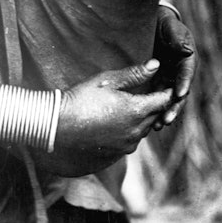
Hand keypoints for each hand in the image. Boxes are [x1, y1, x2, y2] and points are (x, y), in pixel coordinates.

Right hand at [47, 60, 173, 175]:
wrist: (56, 127)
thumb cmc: (80, 99)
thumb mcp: (106, 81)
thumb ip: (134, 74)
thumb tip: (156, 65)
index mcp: (136, 111)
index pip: (163, 101)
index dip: (166, 92)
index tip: (164, 85)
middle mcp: (135, 132)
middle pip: (155, 117)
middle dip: (154, 106)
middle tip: (149, 95)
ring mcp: (125, 147)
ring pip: (142, 132)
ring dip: (140, 121)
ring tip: (129, 109)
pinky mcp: (114, 157)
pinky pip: (128, 143)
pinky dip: (126, 134)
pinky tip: (112, 125)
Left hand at [151, 6, 196, 129]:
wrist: (151, 22)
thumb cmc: (163, 22)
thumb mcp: (172, 26)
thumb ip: (178, 38)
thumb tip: (186, 49)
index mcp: (186, 60)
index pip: (186, 74)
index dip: (183, 84)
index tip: (179, 95)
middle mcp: (179, 72)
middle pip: (178, 92)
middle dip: (173, 107)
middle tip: (166, 119)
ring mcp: (168, 78)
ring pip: (167, 99)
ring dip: (163, 112)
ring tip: (158, 126)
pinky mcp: (156, 81)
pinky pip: (155, 96)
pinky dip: (153, 108)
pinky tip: (148, 121)